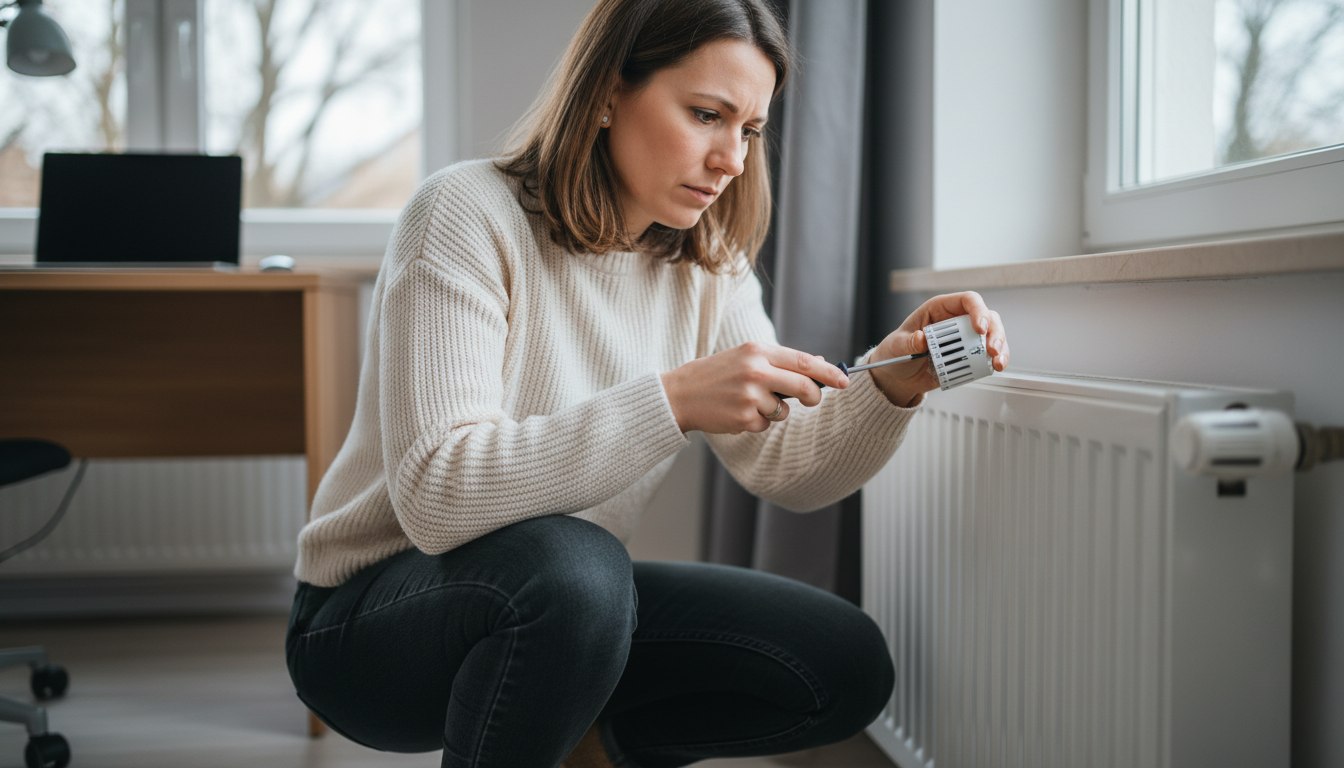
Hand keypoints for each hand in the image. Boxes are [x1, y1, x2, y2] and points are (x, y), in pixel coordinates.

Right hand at [661, 342, 850, 433]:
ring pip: (783, 410)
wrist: (679, 393)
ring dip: (774, 411)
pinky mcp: (743, 417)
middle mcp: (755, 371)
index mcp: (757, 351)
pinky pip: (765, 424)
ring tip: (749, 402)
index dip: (828, 372)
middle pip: (803, 386)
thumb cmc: (716, 374)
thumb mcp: (746, 357)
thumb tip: (818, 361)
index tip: (844, 381)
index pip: (803, 361)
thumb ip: (780, 361)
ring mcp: (749, 395)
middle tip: (813, 400)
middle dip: (814, 396)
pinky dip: (757, 422)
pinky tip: (737, 413)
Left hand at [868, 291, 1009, 405]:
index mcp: (939, 309)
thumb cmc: (895, 353)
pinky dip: (997, 359)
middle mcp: (956, 320)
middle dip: (994, 332)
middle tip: (991, 349)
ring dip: (1000, 347)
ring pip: (993, 333)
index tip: (979, 328)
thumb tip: (921, 339)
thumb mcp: (896, 346)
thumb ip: (908, 343)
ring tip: (997, 362)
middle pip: (987, 316)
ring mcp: (965, 338)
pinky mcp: (969, 355)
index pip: (966, 300)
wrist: (898, 376)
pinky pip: (989, 353)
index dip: (977, 311)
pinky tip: (996, 367)